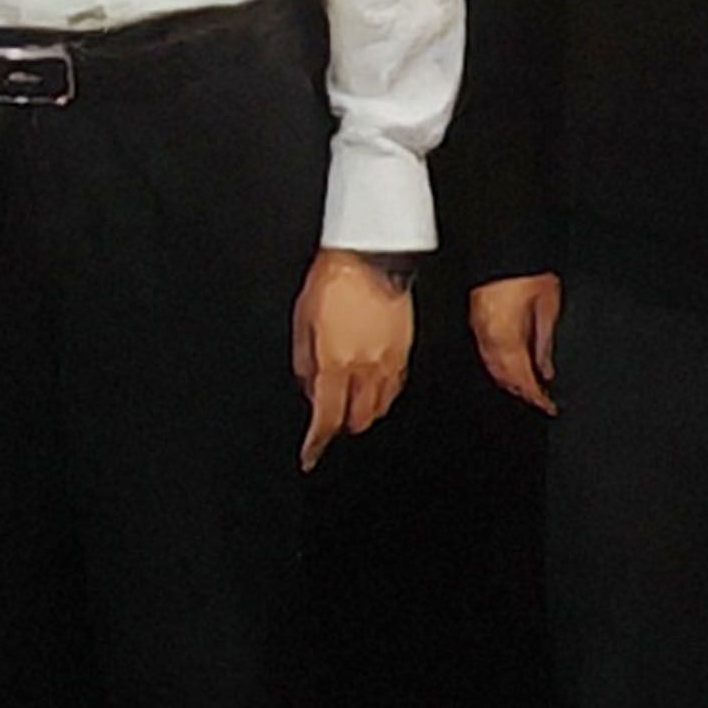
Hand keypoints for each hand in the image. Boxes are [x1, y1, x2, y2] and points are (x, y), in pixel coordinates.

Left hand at [294, 247, 414, 468]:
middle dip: (341, 426)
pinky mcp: (406, 349)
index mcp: (335, 363)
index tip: (310, 455)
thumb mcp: (302, 320)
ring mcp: (389, 360)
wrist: (371, 252)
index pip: (326, 419)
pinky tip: (373, 386)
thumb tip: (309, 389)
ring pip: (380, 407)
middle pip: (358, 420)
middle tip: (330, 421)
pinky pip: (396, 386)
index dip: (316, 443)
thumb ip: (304, 361)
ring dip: (364, 412)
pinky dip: (383, 394)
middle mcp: (364, 368)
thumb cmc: (333, 278)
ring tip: (351, 404)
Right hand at [471, 272, 563, 414]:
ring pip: (493, 367)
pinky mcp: (474, 319)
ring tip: (528, 385)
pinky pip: (487, 351)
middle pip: (504, 378)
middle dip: (522, 392)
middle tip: (540, 399)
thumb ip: (545, 341)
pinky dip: (500, 362)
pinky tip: (511, 362)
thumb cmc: (525, 269)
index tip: (548, 406)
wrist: (502, 246)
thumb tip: (546, 368)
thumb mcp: (548, 305)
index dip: (536, 397)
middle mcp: (488, 338)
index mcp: (507, 338)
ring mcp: (478, 329)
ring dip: (510, 379)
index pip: (521, 380)